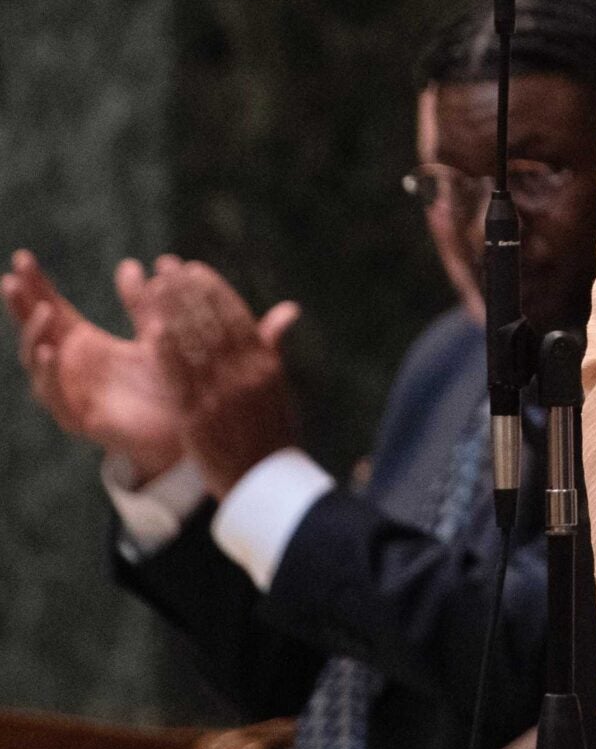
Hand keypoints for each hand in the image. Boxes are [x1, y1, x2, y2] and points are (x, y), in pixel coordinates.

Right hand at [6, 251, 189, 476]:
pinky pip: (55, 398)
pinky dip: (49, 375)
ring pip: (38, 363)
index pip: (51, 308)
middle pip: (36, 331)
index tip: (23, 258)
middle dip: (22, 305)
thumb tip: (129, 264)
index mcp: (85, 343)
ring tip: (45, 310)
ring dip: (36, 336)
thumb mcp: (157, 333)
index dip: (35, 285)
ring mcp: (71, 392)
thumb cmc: (171, 380)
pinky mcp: (80, 418)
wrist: (190, 427)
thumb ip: (143, 303)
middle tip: (12, 278)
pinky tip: (50, 352)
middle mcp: (71, 366)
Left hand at [147, 259, 301, 494]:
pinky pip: (180, 376)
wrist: (263, 481)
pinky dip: (167, 348)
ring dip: (173, 310)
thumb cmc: (271, 433)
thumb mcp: (278, 387)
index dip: (212, 290)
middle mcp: (245, 374)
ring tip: (155, 286)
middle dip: (188, 292)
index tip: (194, 269)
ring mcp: (221, 393)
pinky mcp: (198, 414)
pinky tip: (152, 327)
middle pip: (212, 322)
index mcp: (265, 365)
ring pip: (194, 341)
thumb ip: (272, 347)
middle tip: (168, 268)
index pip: (236, 316)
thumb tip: (289, 309)